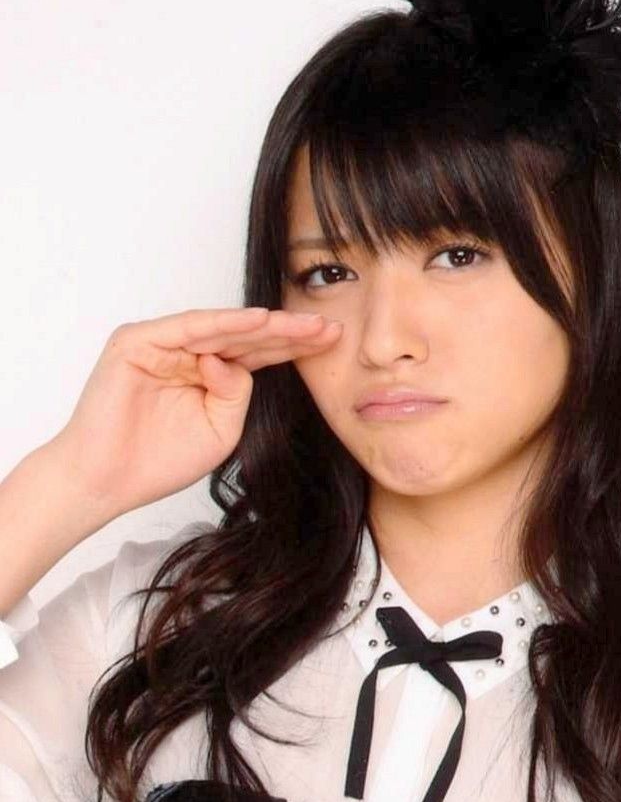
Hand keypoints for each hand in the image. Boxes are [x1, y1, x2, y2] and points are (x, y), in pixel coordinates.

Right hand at [47, 306, 340, 518]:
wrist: (107, 480)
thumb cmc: (158, 460)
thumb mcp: (220, 430)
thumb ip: (237, 394)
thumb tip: (230, 360)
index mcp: (209, 374)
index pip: (258, 354)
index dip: (294, 347)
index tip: (333, 341)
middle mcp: (187, 353)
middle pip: (246, 337)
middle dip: (289, 332)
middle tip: (330, 326)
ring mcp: (161, 344)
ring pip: (222, 329)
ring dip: (264, 325)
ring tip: (302, 323)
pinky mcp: (137, 342)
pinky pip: (188, 328)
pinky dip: (223, 324)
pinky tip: (257, 322)